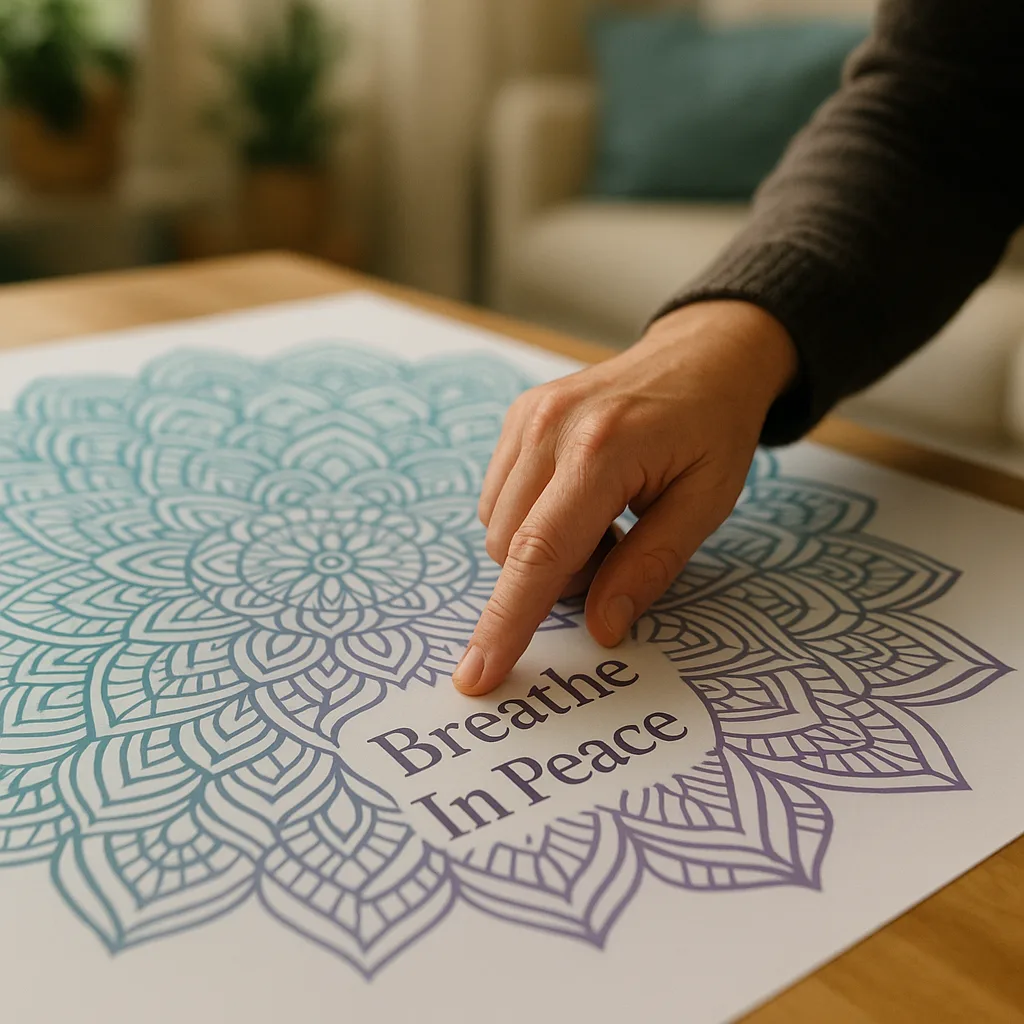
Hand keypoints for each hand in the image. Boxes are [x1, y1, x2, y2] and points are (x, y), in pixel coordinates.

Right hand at [452, 300, 797, 695]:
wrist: (702, 356)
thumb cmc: (713, 430)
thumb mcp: (706, 504)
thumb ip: (650, 567)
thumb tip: (602, 629)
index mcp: (602, 451)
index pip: (540, 552)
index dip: (507, 621)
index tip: (477, 675)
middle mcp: (549, 428)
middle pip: (510, 548)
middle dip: (554, 578)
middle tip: (618, 550)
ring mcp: (527, 417)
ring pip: (497, 527)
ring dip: (543, 549)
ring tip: (604, 520)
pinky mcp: (518, 415)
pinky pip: (498, 497)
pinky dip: (532, 519)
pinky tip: (579, 499)